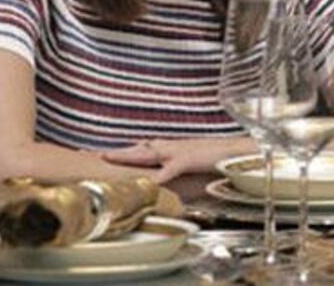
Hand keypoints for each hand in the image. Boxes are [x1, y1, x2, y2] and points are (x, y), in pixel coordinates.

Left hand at [100, 137, 252, 182]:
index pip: (142, 149)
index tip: (99, 154)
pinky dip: (160, 174)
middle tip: (89, 154)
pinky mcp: (192, 157)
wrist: (245, 151)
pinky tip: (148, 182)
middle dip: (115, 152)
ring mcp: (181, 150)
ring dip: (128, 156)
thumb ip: (178, 178)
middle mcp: (173, 146)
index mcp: (173, 149)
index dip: (121, 152)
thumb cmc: (222, 161)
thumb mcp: (195, 170)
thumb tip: (163, 188)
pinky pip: (171, 167)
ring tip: (107, 158)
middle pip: (138, 148)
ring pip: (148, 152)